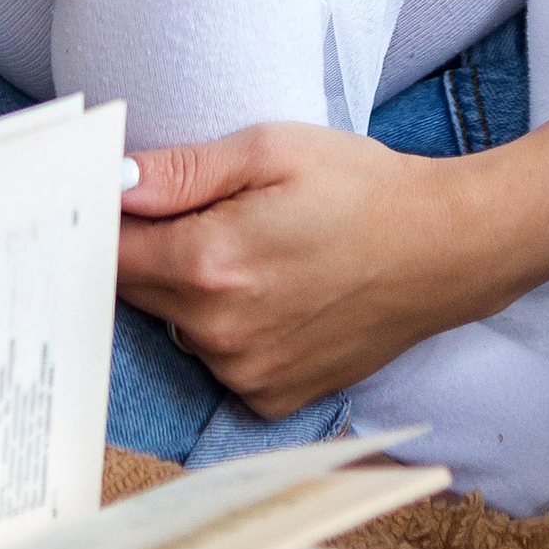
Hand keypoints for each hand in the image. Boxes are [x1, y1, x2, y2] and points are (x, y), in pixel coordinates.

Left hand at [117, 125, 484, 413]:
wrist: (444, 250)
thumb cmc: (361, 187)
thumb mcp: (271, 151)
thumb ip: (184, 171)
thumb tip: (113, 181)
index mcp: (208, 263)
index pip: (109, 252)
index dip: (104, 222)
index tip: (110, 201)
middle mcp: (217, 332)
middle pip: (137, 292)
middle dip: (153, 253)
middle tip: (205, 214)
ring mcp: (244, 373)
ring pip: (179, 326)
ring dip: (194, 294)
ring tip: (257, 254)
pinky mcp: (271, 397)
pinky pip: (221, 361)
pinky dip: (232, 331)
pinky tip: (278, 297)